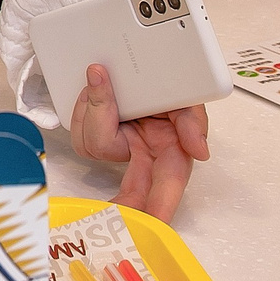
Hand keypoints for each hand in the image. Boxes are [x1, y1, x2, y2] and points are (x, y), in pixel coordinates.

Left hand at [67, 63, 211, 222]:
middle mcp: (141, 154)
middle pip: (127, 188)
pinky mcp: (91, 128)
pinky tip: (94, 86)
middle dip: (119, 203)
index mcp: (170, 152)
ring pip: (94, 148)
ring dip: (97, 112)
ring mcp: (116, 142)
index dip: (160, 209)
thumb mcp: (187, 99)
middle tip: (110, 214)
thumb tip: (200, 152)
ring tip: (103, 81)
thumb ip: (193, 124)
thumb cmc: (169, 81)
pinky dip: (84, 105)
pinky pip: (78, 129)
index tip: (154, 224)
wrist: (140, 56)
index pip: (167, 189)